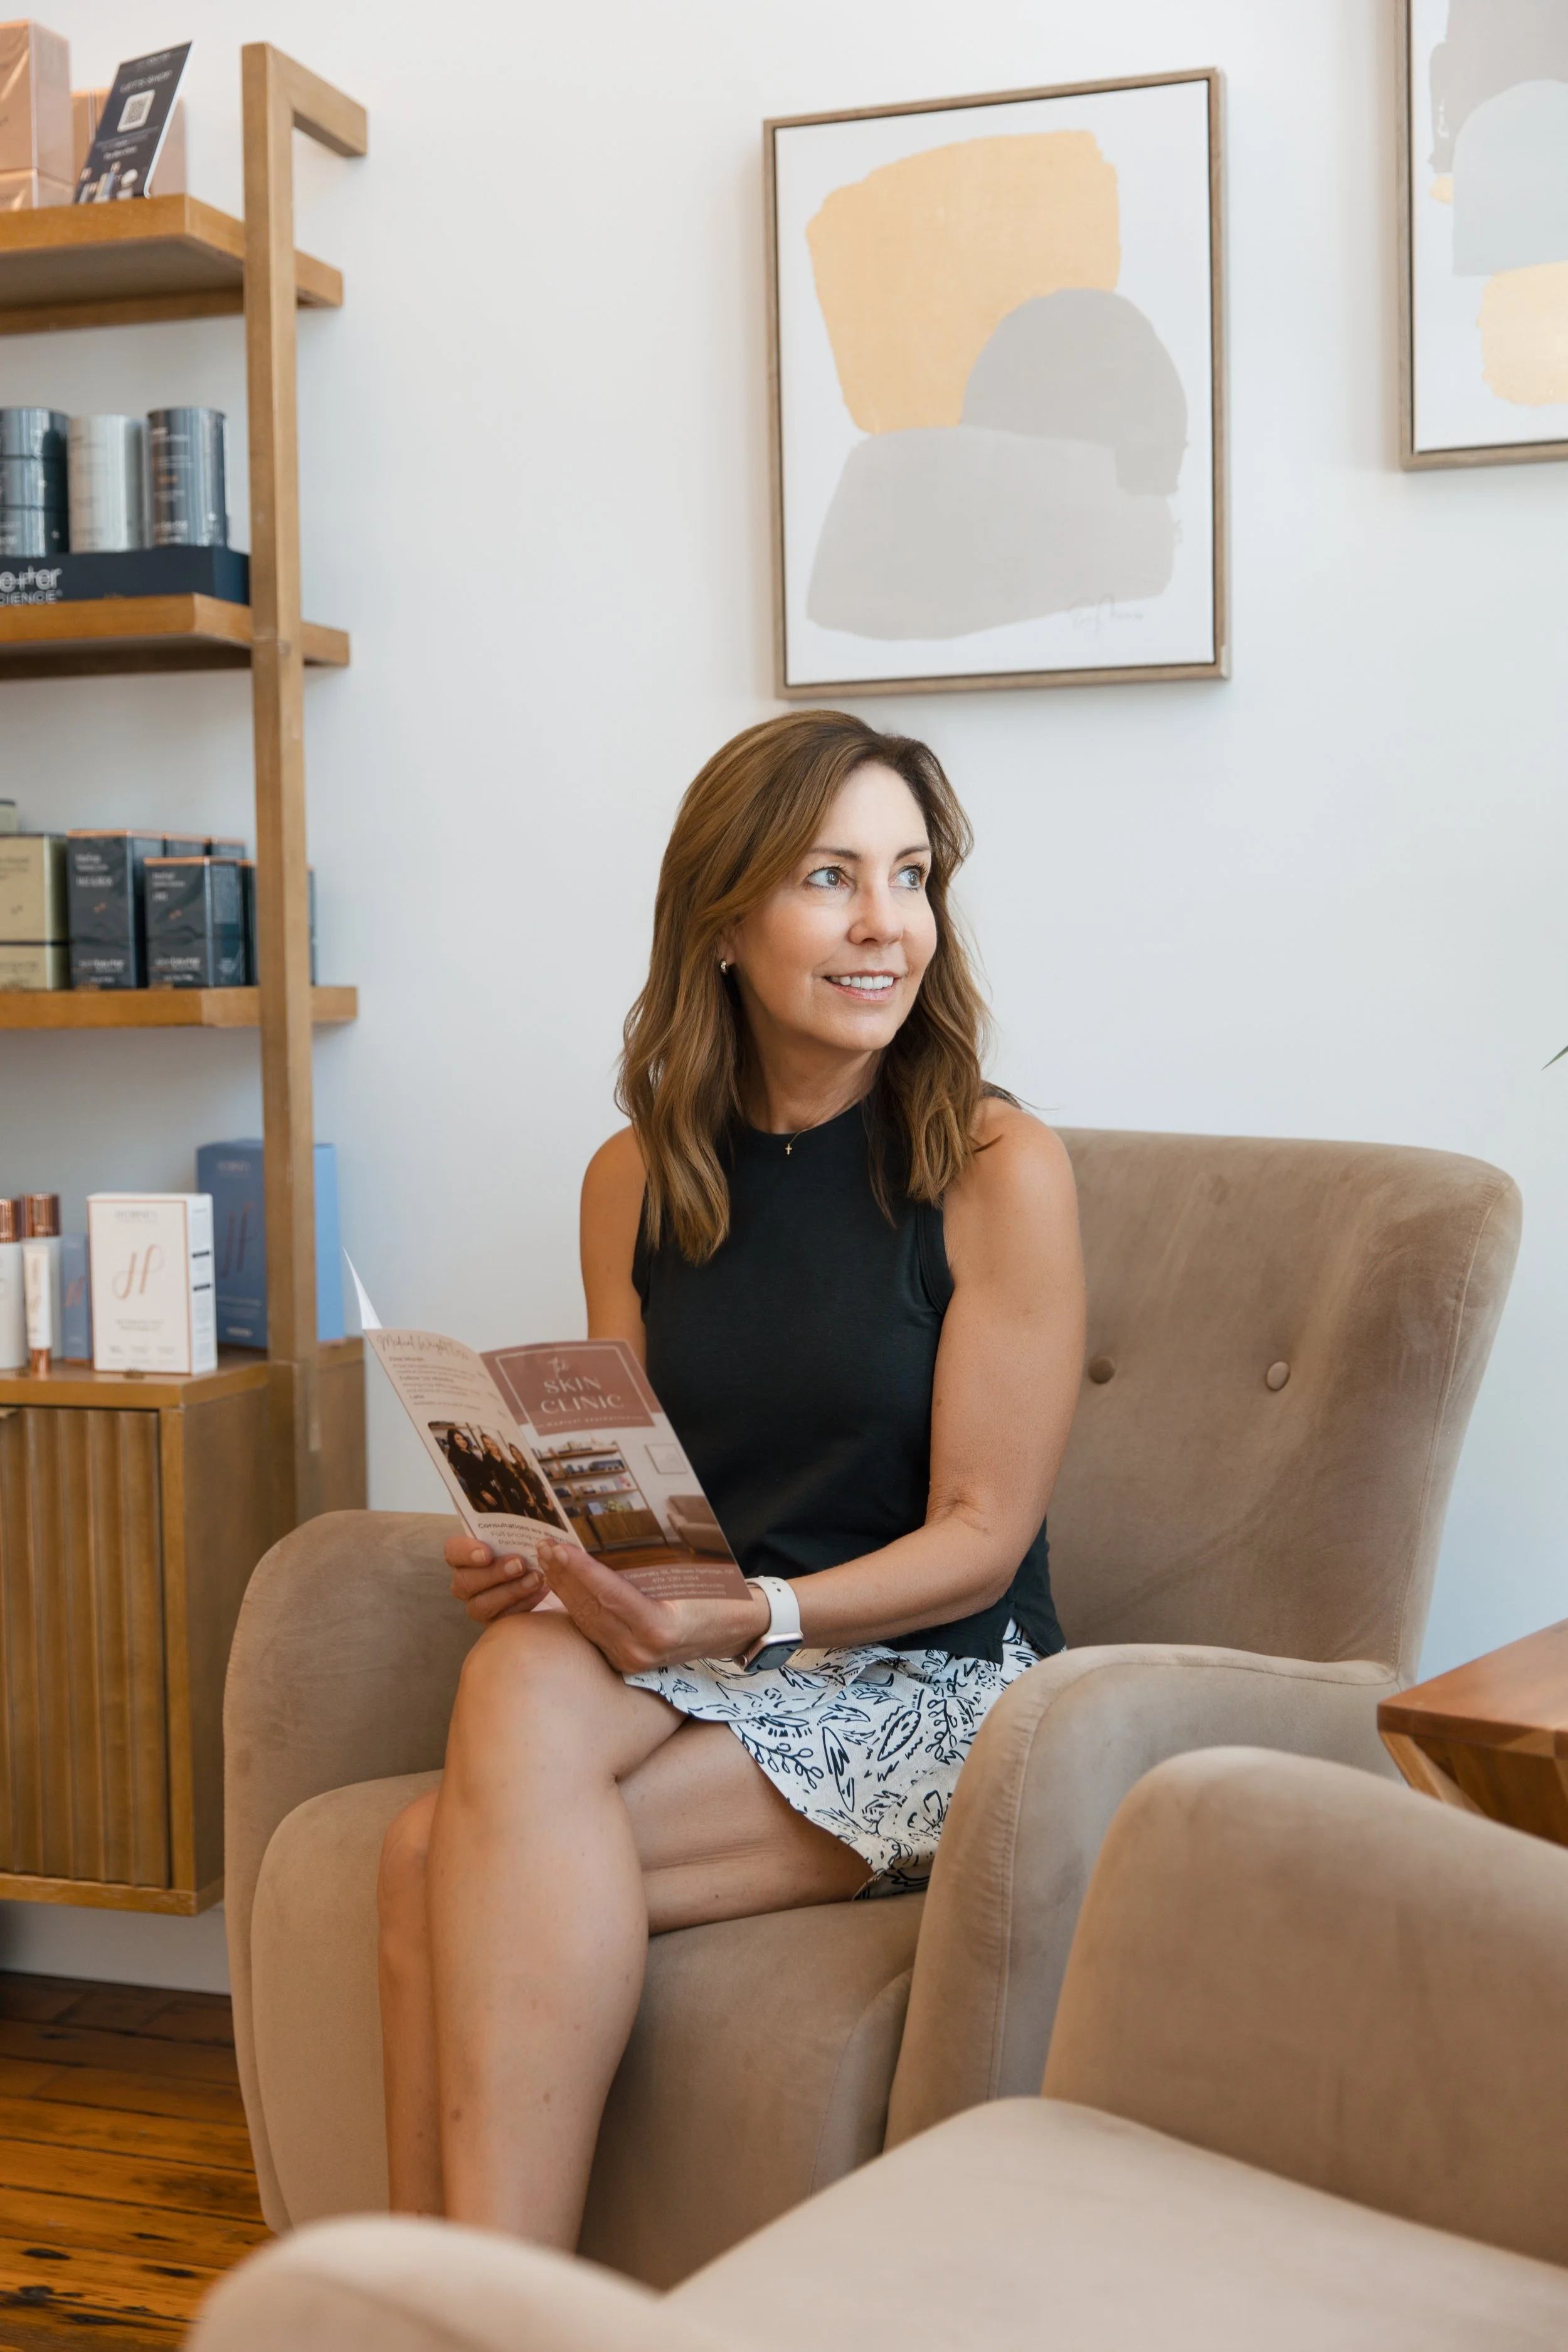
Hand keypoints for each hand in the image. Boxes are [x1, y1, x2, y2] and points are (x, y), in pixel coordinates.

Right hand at [445, 1533, 551, 1623]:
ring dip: (510, 1591)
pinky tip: (541, 1592)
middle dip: (493, 1573)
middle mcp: (469, 1579)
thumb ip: (528, 1525)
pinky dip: (522, 1605)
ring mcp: (480, 1603)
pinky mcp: (497, 1621)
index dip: (464, 1551)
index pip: (453, 1550)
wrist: (560, 1576)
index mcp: (470, 1552)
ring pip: (480, 1605)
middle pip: (464, 1581)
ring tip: (536, 1579)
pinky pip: (501, 1620)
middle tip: (520, 1564)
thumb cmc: (540, 1549)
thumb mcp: (534, 1532)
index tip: (487, 1552)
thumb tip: (534, 1522)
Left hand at [536, 1538, 769, 1673]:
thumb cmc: (716, 1595)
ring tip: (547, 1560)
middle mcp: (641, 1650)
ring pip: (587, 1620)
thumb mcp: (688, 1577)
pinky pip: (593, 1631)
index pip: (611, 1594)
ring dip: (564, 1589)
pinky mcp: (624, 1662)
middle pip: (592, 1607)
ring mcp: (631, 1660)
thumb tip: (605, 1540)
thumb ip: (647, 1568)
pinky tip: (562, 1585)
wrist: (733, 1631)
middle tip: (544, 1545)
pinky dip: (576, 1606)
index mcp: (660, 1628)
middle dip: (565, 1575)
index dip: (581, 1570)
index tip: (560, 1547)